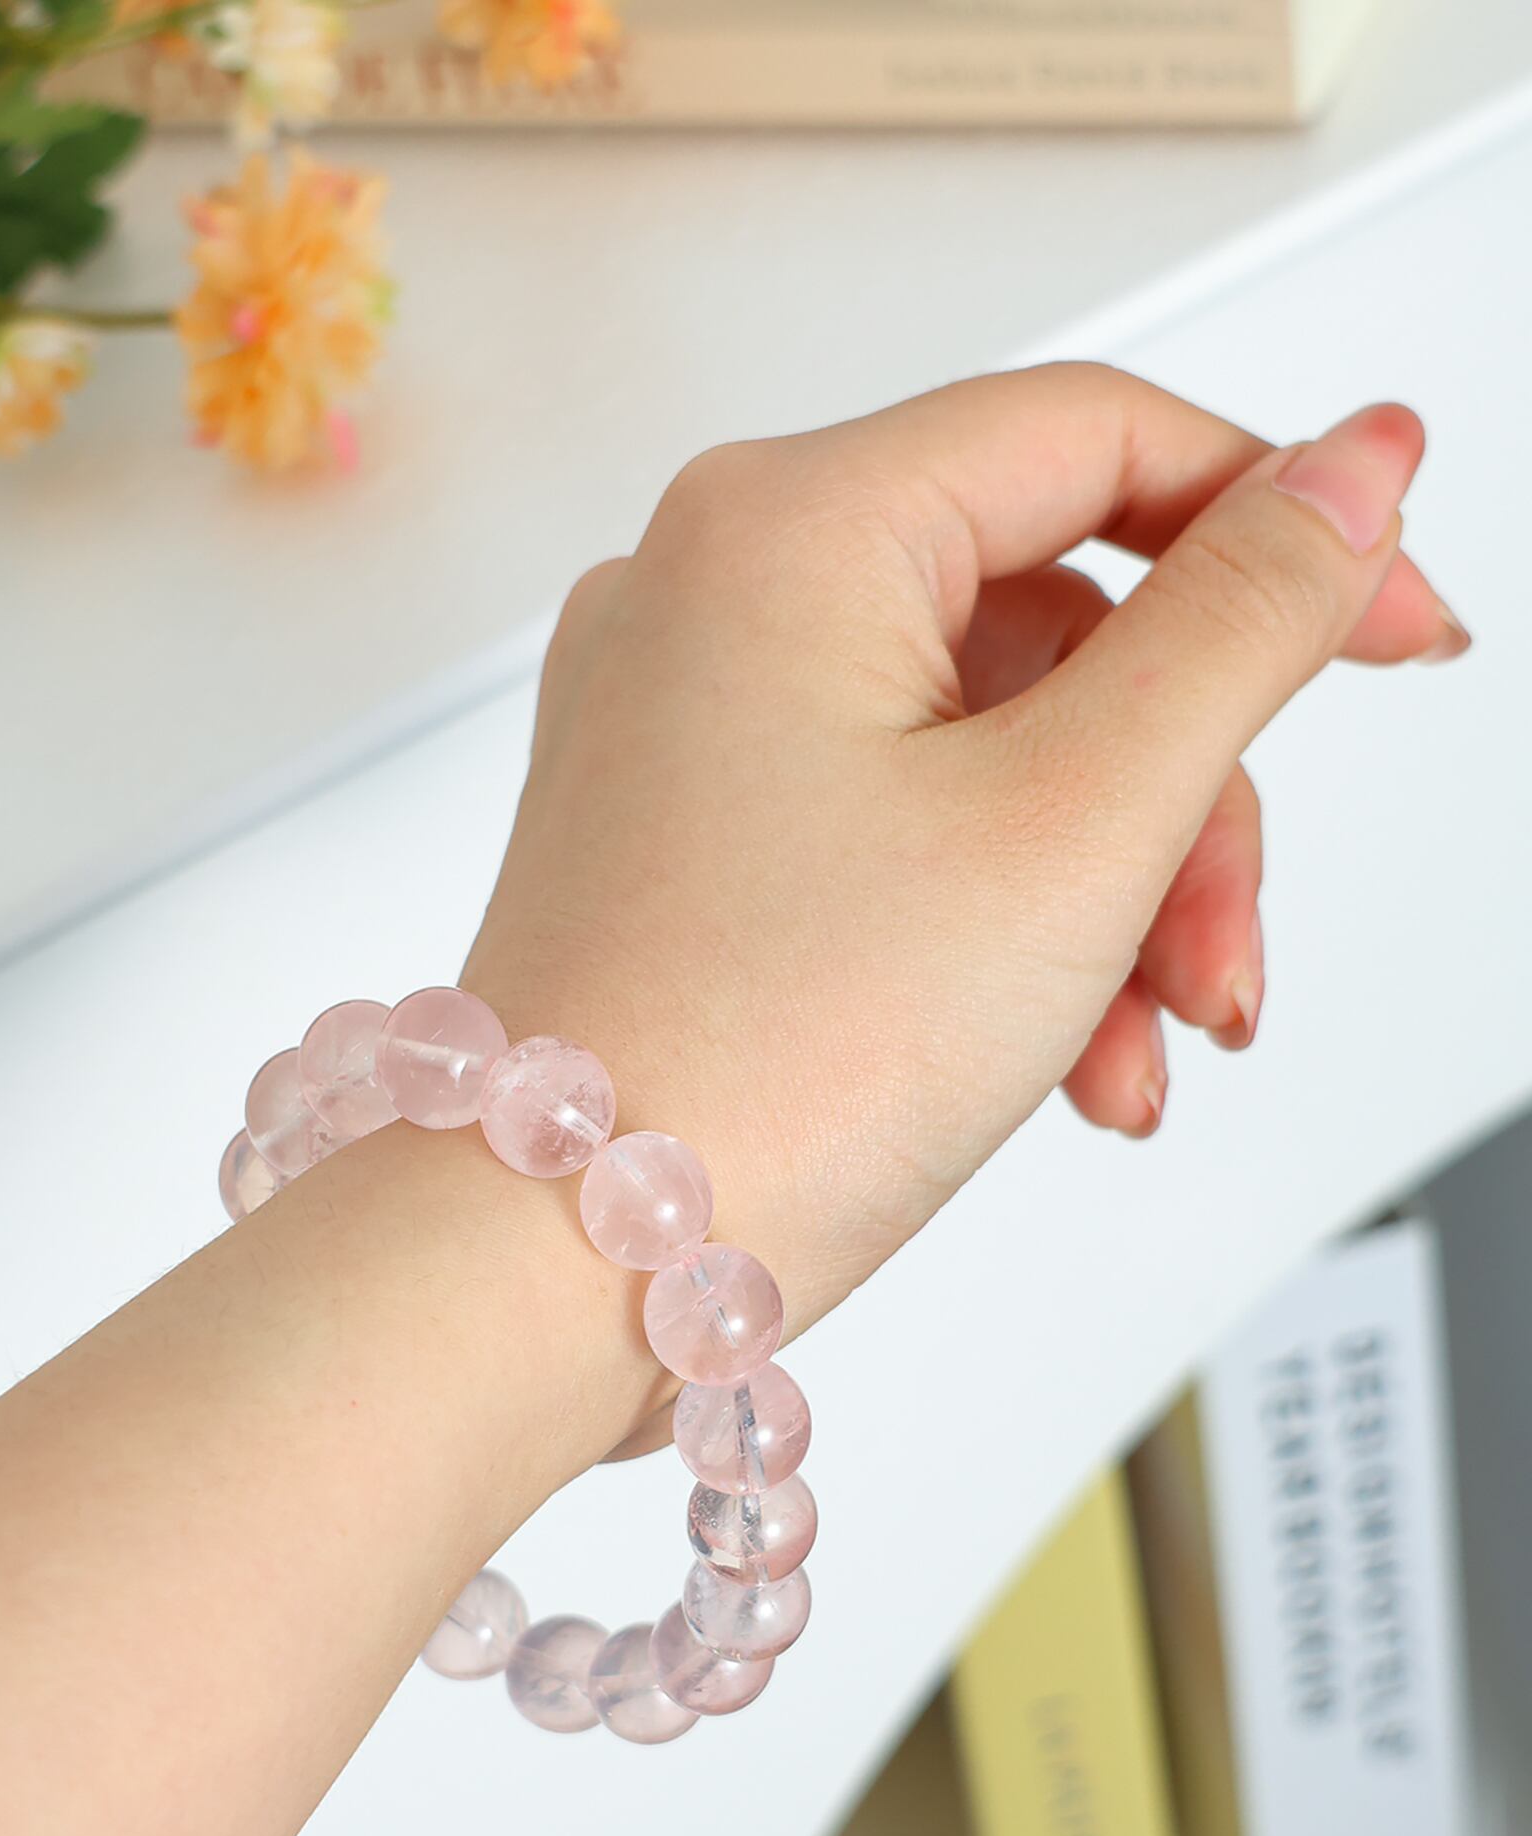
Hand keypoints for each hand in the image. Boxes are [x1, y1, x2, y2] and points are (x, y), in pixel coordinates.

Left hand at [465, 363, 1464, 1431]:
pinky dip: (1005, 931)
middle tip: (1227, 961)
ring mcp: (691, 722)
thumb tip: (1359, 464)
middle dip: (1180, 809)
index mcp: (790, 526)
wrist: (555, 1271)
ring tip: (1142, 1052)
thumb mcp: (1076, 823)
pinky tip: (1063, 1066)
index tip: (1403, 628)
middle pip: (1057, 628)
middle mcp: (716, 595)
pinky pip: (905, 830)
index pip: (1102, 441)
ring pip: (993, 753)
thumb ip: (1242, 621)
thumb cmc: (766, 1061)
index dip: (1285, 527)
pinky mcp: (692, 837)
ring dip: (1109, 902)